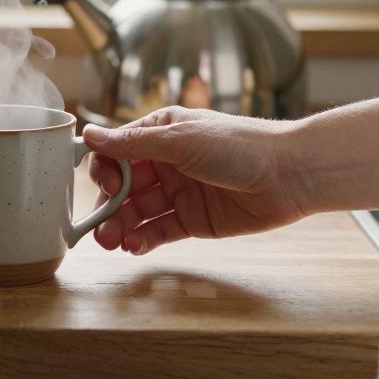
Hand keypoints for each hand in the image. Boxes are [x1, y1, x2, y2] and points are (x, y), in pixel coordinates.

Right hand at [84, 106, 308, 254]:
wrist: (289, 174)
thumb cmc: (238, 145)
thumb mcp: (180, 140)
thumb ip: (132, 144)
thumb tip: (89, 134)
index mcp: (160, 133)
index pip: (117, 152)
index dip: (105, 170)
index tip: (106, 185)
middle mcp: (166, 161)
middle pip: (124, 186)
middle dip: (109, 206)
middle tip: (99, 228)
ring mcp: (179, 191)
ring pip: (138, 211)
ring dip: (120, 226)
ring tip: (111, 243)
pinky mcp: (193, 220)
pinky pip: (159, 230)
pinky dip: (143, 239)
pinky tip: (133, 246)